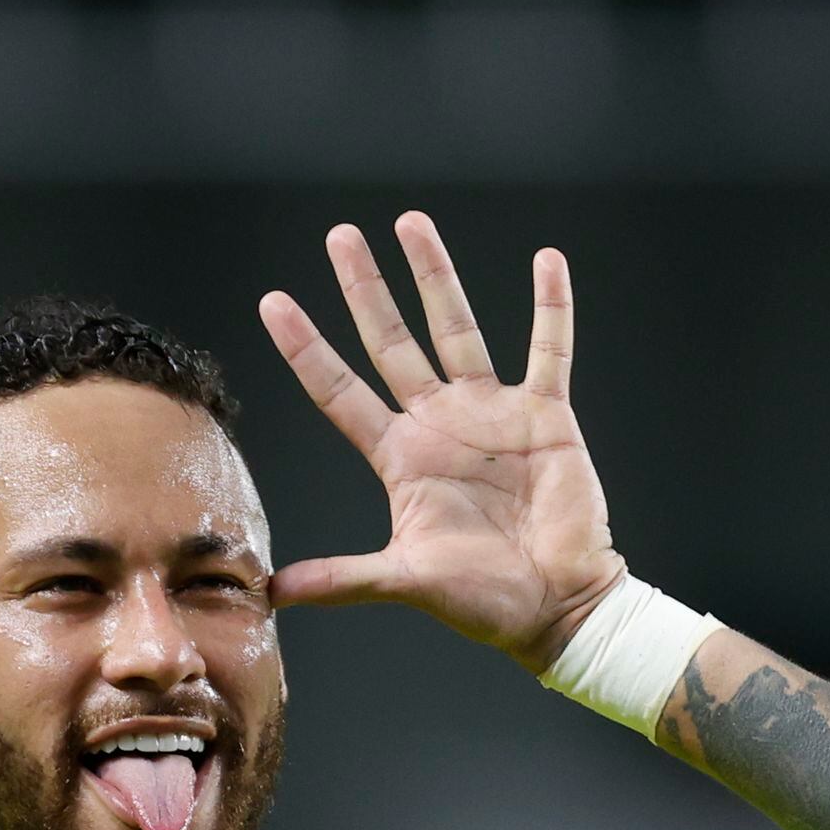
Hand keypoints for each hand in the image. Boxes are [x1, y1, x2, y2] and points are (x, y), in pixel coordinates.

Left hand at [259, 214, 622, 671]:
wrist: (557, 606)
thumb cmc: (483, 599)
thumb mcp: (405, 581)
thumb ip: (343, 579)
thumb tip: (272, 591)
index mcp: (400, 456)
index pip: (339, 390)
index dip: (307, 348)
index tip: (273, 301)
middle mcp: (439, 423)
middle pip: (391, 341)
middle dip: (365, 289)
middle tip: (339, 236)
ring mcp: (492, 414)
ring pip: (458, 328)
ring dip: (436, 276)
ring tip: (411, 223)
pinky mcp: (546, 416)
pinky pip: (549, 350)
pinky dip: (550, 307)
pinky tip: (546, 260)